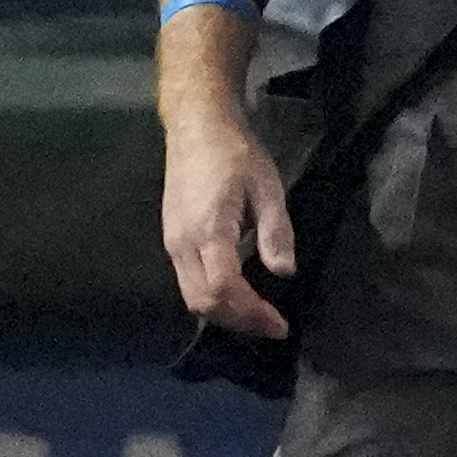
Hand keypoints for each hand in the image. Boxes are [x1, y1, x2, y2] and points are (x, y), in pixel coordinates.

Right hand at [161, 107, 294, 338]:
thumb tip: (286, 272)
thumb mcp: (267, 187)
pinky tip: (237, 296)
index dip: (252, 312)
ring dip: (224, 314)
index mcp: (208, 232)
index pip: (224, 288)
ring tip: (258, 317)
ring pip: (191, 297)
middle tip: (272, 327)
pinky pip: (188, 282)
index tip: (280, 324)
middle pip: (203, 302)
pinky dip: (212, 299)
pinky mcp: (171, 241)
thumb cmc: (237, 154)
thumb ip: (275, 231)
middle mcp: (182, 246)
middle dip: (238, 322)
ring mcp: (171, 245)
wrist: (197, 129)